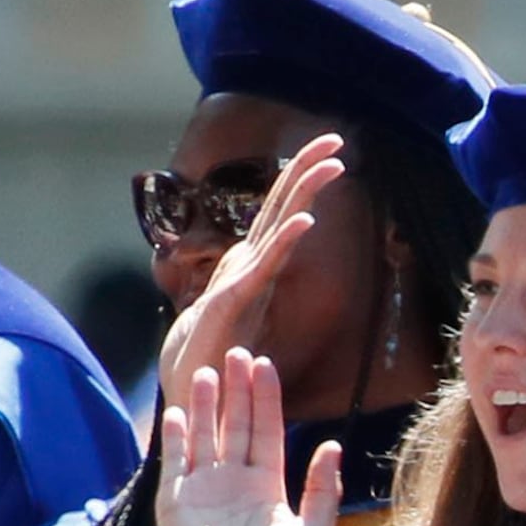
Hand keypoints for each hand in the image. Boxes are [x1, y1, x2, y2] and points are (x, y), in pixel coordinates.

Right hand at [158, 136, 345, 415]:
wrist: (189, 389)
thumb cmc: (219, 355)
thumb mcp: (251, 316)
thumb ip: (260, 292)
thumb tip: (270, 269)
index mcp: (256, 264)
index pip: (284, 213)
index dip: (306, 181)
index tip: (335, 154)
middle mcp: (248, 263)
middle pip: (280, 205)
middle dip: (307, 168)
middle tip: (335, 136)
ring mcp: (240, 278)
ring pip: (275, 225)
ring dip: (304, 191)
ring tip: (334, 162)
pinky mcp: (233, 302)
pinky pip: (265, 268)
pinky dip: (285, 242)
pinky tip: (307, 220)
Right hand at [158, 349, 341, 525]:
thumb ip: (324, 489)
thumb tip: (332, 447)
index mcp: (266, 483)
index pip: (267, 430)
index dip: (266, 398)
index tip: (266, 365)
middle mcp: (233, 479)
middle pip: (235, 424)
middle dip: (236, 389)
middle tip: (237, 351)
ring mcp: (202, 488)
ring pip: (204, 435)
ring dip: (205, 404)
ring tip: (207, 369)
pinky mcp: (175, 501)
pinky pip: (176, 461)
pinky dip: (177, 437)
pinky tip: (178, 411)